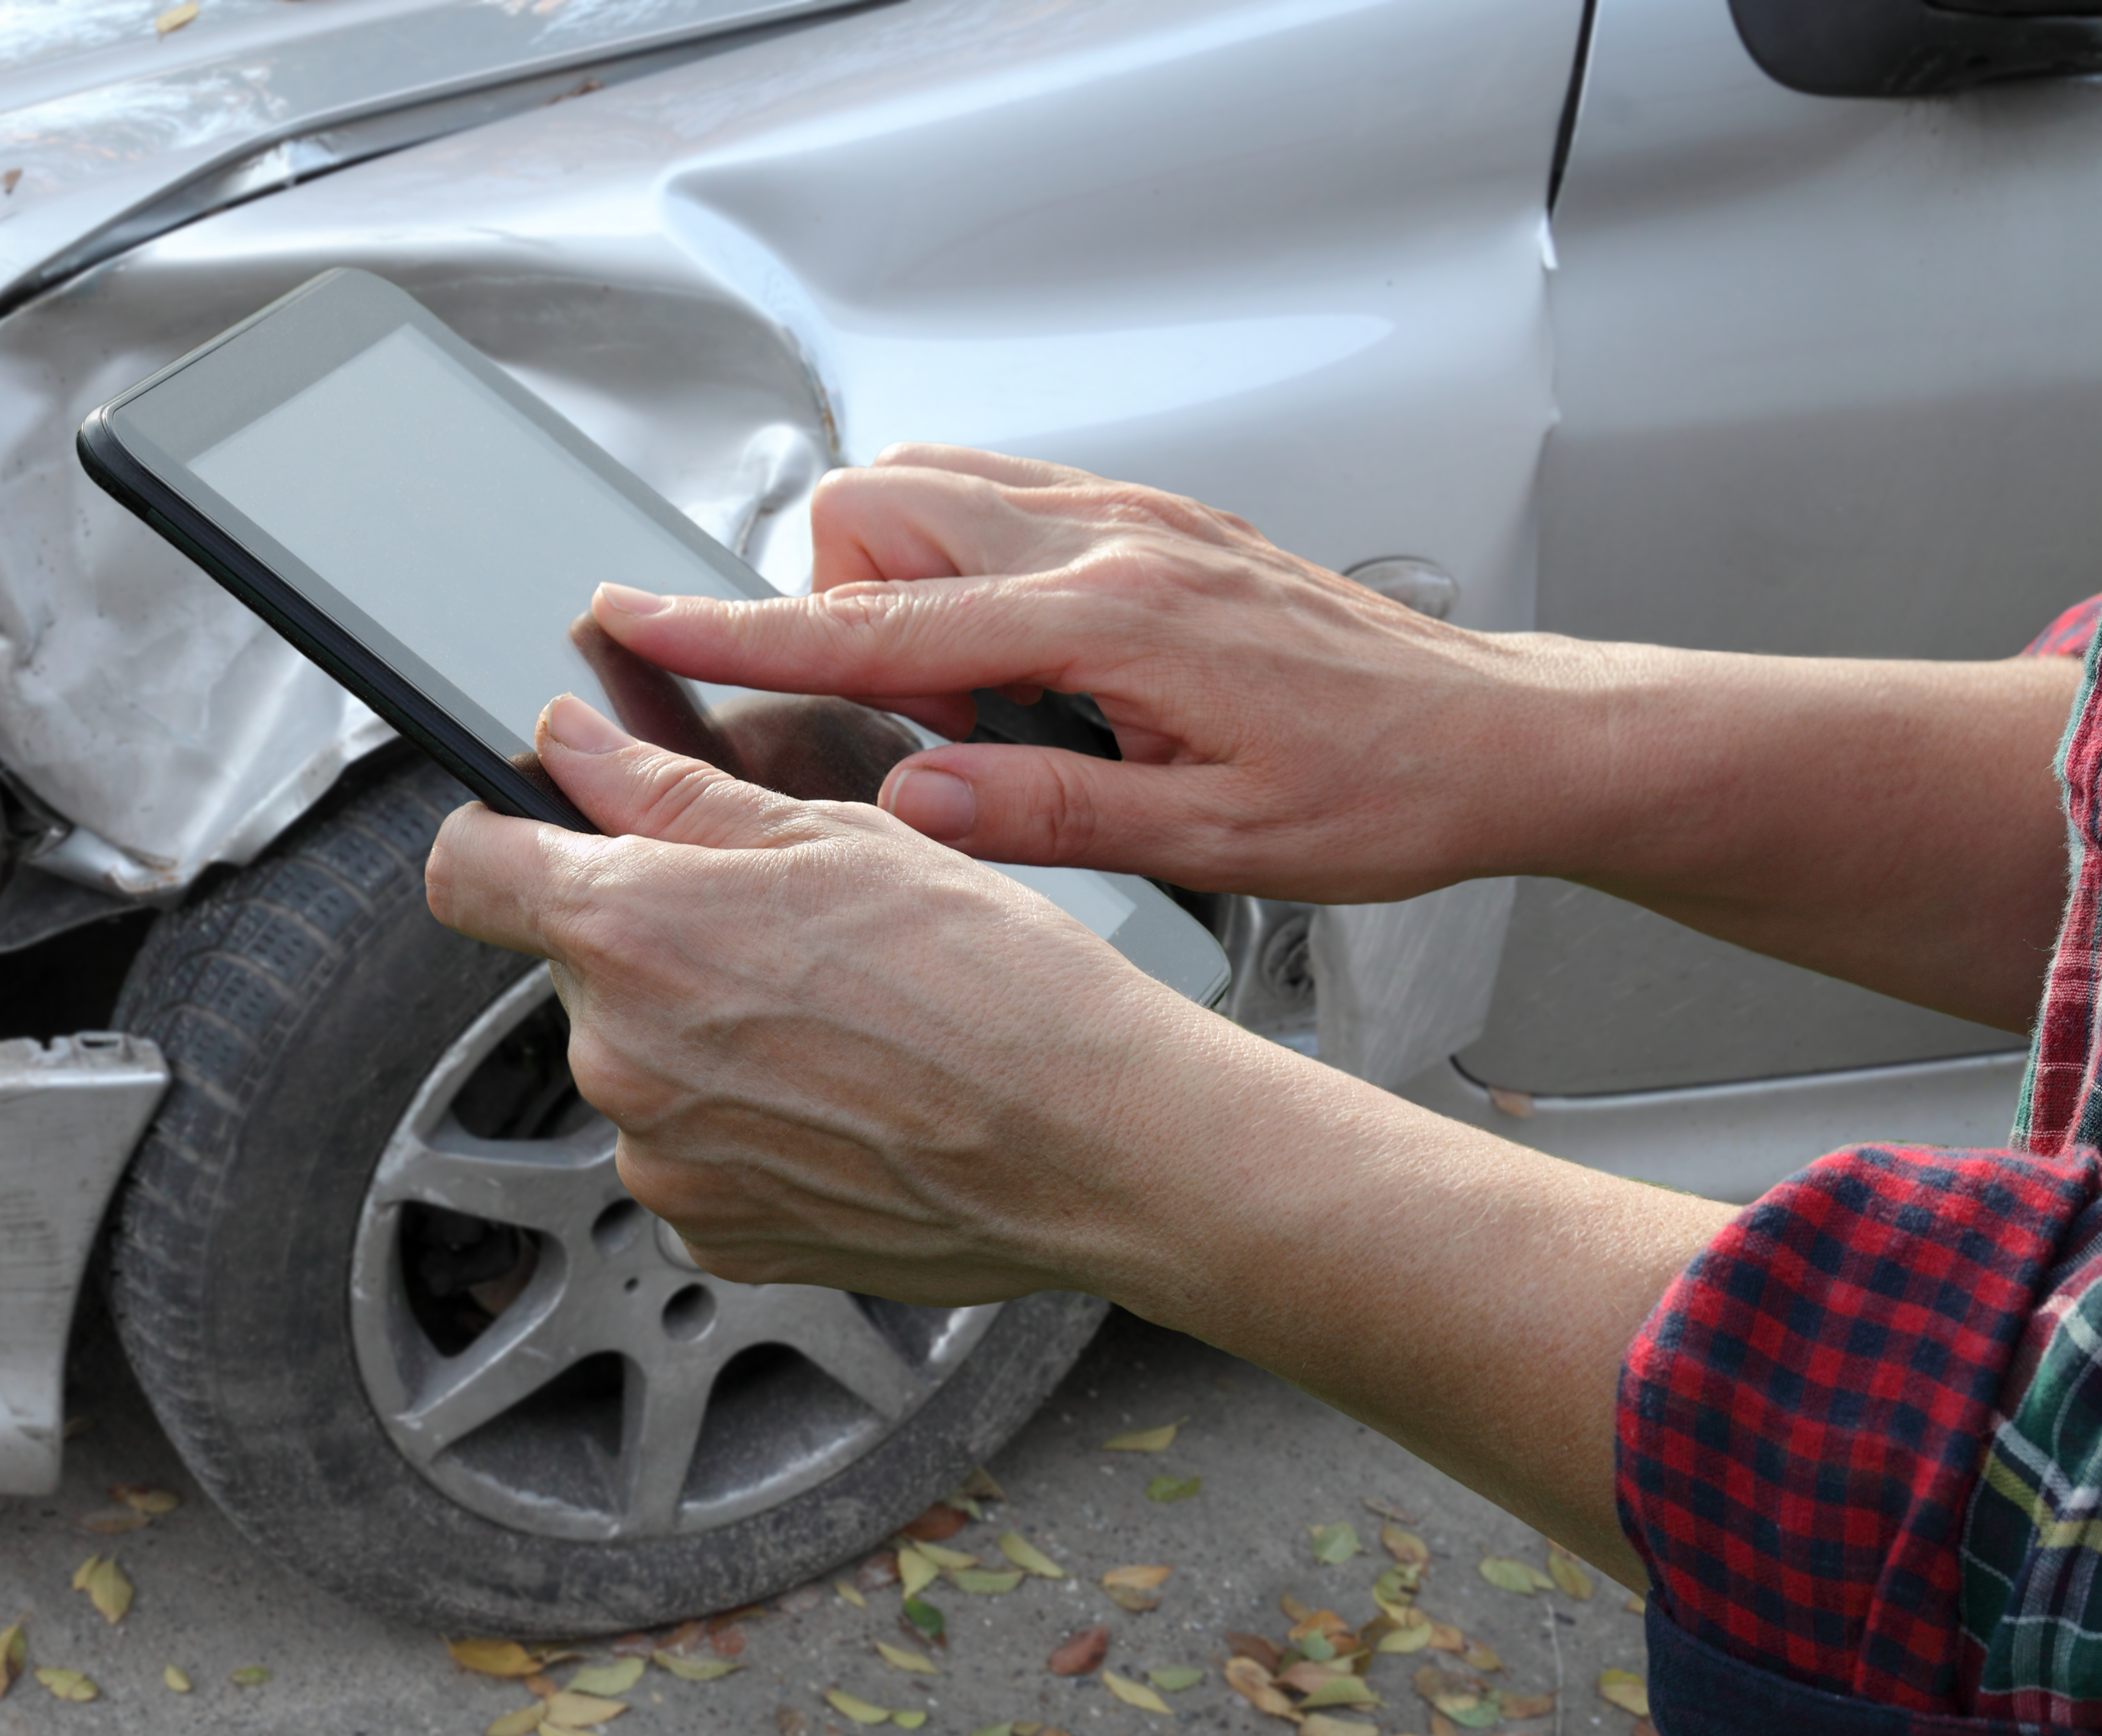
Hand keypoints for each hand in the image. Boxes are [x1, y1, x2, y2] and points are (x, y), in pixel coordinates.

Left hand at [422, 691, 1730, 1583]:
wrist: (1098, 1144)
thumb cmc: (996, 985)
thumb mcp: (837, 833)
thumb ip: (669, 791)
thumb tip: (569, 744)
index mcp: (634, 931)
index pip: (467, 870)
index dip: (505, 838)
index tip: (547, 834)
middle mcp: (619, 1057)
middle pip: (579, 970)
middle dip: (656, 943)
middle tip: (788, 938)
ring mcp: (662, 1160)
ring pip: (643, 1066)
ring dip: (707, 1040)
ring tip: (839, 1030)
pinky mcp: (714, 1233)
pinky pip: (693, 1156)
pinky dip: (748, 1128)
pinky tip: (844, 1103)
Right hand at [587, 442, 2071, 1027]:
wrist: (1502, 739)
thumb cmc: (1379, 795)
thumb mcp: (1211, 843)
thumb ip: (1044, 811)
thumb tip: (912, 799)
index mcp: (1114, 619)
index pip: (877, 616)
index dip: (738, 623)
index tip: (637, 619)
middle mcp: (1115, 539)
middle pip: (883, 507)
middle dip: (842, 600)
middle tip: (919, 723)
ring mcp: (1135, 515)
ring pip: (935, 489)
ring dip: (907, 585)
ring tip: (979, 706)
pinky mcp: (1155, 520)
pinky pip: (1004, 505)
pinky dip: (970, 574)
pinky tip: (1032, 673)